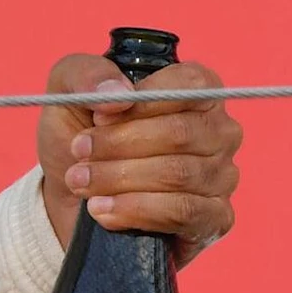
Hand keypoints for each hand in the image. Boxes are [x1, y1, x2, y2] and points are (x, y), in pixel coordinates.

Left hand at [34, 52, 243, 262]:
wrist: (72, 197)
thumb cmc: (80, 137)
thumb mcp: (68, 93)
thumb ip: (85, 75)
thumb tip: (117, 92)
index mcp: (195, 90)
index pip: (188, 85)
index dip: (140, 102)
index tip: (98, 117)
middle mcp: (218, 130)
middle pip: (180, 133)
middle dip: (120, 144)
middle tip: (79, 153)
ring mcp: (222, 175)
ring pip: (178, 174)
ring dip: (120, 179)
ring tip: (81, 182)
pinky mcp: (215, 217)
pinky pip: (184, 212)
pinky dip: (137, 211)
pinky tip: (104, 211)